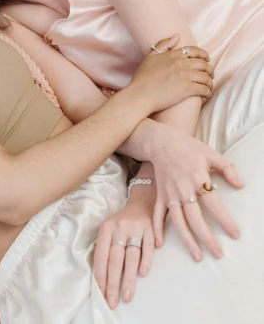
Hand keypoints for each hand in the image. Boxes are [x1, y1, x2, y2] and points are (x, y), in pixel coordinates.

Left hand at [94, 184, 155, 308]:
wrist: (142, 200)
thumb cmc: (123, 222)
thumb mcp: (110, 229)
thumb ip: (106, 249)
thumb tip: (102, 278)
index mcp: (106, 228)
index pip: (101, 255)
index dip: (101, 275)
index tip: (101, 293)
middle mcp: (120, 227)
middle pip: (115, 259)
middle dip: (113, 283)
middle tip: (112, 301)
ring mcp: (136, 227)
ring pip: (131, 256)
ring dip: (129, 278)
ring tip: (127, 296)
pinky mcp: (150, 228)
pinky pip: (147, 247)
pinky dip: (146, 261)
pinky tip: (143, 274)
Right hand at [127, 34, 213, 113]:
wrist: (140, 95)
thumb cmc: (142, 77)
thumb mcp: (150, 56)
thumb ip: (164, 44)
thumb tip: (178, 35)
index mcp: (173, 55)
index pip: (194, 51)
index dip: (203, 54)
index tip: (207, 59)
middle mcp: (181, 63)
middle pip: (203, 64)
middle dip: (209, 69)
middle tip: (210, 75)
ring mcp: (185, 76)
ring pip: (206, 77)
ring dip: (210, 82)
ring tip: (208, 87)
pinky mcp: (188, 89)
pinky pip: (204, 89)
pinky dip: (208, 92)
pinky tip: (206, 95)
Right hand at [147, 129, 243, 260]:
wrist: (162, 141)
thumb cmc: (189, 148)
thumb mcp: (211, 153)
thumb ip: (227, 169)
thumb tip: (241, 185)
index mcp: (197, 178)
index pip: (213, 203)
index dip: (224, 220)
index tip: (235, 234)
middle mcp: (183, 189)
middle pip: (195, 218)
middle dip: (207, 238)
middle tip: (219, 253)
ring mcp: (170, 194)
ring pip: (178, 221)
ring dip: (187, 240)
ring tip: (198, 256)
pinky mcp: (160, 195)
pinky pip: (157, 214)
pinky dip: (157, 228)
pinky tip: (159, 244)